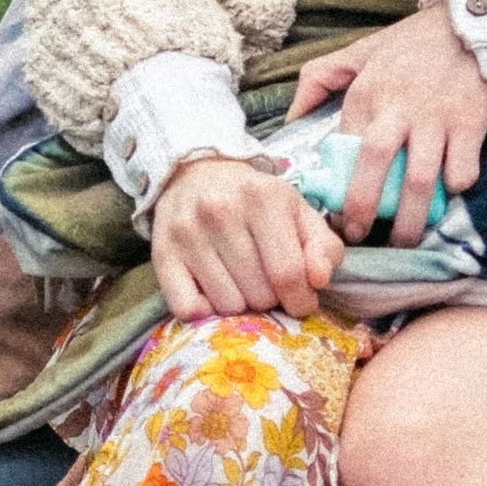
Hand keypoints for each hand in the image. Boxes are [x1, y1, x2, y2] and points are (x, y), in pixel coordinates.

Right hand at [151, 153, 343, 321]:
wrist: (196, 174)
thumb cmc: (255, 201)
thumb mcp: (298, 212)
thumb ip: (324, 247)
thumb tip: (320, 280)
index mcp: (264, 198)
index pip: (289, 273)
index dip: (301, 300)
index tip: (301, 301)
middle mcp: (221, 211)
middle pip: (259, 294)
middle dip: (270, 298)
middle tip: (265, 281)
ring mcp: (187, 233)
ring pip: (227, 306)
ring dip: (240, 305)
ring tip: (240, 281)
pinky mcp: (162, 253)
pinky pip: (187, 309)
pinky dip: (204, 311)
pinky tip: (212, 291)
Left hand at [286, 0, 486, 247]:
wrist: (475, 22)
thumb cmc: (416, 40)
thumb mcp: (361, 50)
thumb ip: (320, 78)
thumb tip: (291, 115)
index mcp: (366, 94)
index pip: (343, 150)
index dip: (336, 186)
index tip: (334, 213)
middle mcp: (398, 110)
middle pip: (374, 169)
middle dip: (364, 210)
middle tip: (360, 236)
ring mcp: (436, 120)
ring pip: (419, 182)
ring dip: (410, 219)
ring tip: (404, 241)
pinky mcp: (470, 124)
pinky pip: (462, 170)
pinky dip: (456, 188)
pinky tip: (449, 194)